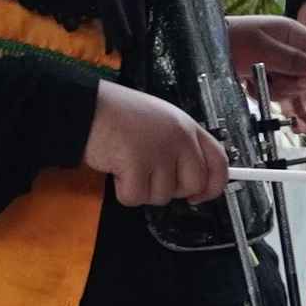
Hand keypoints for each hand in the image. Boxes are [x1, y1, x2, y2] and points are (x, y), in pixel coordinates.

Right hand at [83, 80, 227, 207]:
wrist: (87, 108)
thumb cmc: (118, 114)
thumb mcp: (161, 120)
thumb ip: (180, 145)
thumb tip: (194, 179)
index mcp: (187, 126)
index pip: (219, 162)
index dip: (214, 185)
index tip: (201, 195)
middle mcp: (179, 139)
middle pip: (193, 185)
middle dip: (172, 190)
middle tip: (150, 177)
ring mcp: (159, 153)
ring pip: (162, 195)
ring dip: (142, 188)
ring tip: (127, 164)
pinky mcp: (136, 166)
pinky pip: (135, 198)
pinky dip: (122, 191)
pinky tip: (116, 169)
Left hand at [228, 15, 305, 133]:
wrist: (201, 48)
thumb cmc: (230, 41)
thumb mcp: (262, 49)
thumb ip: (293, 59)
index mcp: (294, 34)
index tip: (305, 82)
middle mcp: (290, 49)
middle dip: (293, 85)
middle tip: (275, 78)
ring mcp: (278, 64)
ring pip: (293, 88)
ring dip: (276, 90)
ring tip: (256, 79)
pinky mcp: (267, 77)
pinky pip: (275, 92)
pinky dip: (263, 92)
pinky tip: (250, 84)